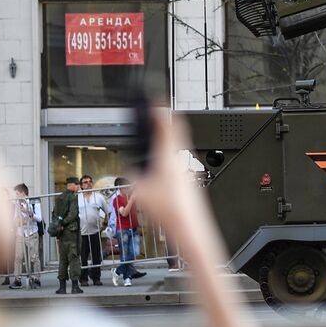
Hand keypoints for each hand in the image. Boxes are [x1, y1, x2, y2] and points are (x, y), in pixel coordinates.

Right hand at [133, 111, 226, 266]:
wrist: (192, 228)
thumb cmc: (171, 210)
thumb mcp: (140, 191)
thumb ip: (134, 176)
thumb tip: (133, 170)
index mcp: (168, 155)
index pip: (165, 123)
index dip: (158, 108)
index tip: (153, 98)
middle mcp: (181, 158)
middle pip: (176, 129)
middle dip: (165, 119)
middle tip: (157, 111)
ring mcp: (188, 167)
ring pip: (179, 143)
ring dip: (169, 135)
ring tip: (158, 131)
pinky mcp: (190, 176)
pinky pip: (180, 156)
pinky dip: (171, 151)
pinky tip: (164, 158)